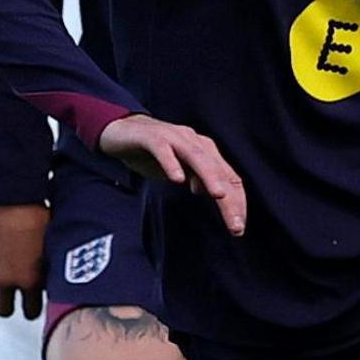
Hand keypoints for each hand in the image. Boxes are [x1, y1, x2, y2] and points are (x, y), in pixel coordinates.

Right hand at [0, 202, 49, 320]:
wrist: (14, 195)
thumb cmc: (41, 216)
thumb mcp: (51, 245)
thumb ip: (47, 268)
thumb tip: (49, 282)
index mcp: (31, 280)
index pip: (30, 311)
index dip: (31, 308)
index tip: (31, 306)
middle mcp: (6, 280)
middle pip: (3, 309)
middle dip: (8, 305)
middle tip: (10, 296)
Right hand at [98, 114, 245, 235]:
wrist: (120, 130)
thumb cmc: (153, 154)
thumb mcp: (179, 170)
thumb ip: (197, 179)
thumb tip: (215, 194)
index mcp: (205, 151)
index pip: (229, 178)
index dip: (237, 202)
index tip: (238, 228)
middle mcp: (194, 142)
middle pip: (218, 171)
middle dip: (229, 199)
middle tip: (235, 225)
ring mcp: (174, 138)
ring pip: (197, 157)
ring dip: (210, 177)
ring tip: (219, 196)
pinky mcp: (152, 137)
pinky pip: (163, 150)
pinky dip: (171, 163)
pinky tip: (177, 179)